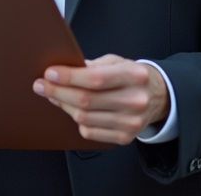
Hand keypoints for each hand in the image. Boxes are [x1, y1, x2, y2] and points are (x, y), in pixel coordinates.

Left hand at [33, 54, 168, 144]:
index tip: (50, 73)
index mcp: (134, 76)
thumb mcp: (117, 62)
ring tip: (54, 95)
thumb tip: (62, 69)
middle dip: (58, 91)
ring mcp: (131, 122)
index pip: (96, 78)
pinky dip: (76, 121)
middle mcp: (135, 100)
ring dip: (63, 105)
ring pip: (85, 118)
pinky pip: (90, 132)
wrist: (158, 97)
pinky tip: (72, 109)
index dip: (69, 76)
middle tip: (42, 85)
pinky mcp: (125, 137)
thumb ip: (92, 65)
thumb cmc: (133, 77)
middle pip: (86, 100)